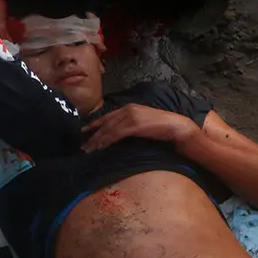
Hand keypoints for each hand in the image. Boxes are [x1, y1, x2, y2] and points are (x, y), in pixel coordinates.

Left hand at [82, 104, 199, 152]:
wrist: (175, 126)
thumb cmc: (162, 127)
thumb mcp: (143, 122)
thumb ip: (131, 124)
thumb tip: (120, 133)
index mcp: (129, 107)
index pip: (107, 117)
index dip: (94, 124)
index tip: (84, 132)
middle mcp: (127, 110)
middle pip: (105, 124)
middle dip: (92, 135)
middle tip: (82, 145)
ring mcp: (130, 117)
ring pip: (108, 130)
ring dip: (96, 141)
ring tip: (88, 150)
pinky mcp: (134, 126)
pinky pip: (115, 135)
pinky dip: (106, 141)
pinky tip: (100, 148)